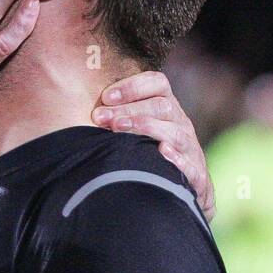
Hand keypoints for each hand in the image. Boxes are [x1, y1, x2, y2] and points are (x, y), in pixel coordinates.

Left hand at [92, 71, 215, 220]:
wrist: (184, 189)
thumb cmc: (148, 153)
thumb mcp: (135, 130)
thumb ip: (113, 117)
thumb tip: (76, 109)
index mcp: (165, 107)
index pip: (157, 83)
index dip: (132, 86)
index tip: (106, 96)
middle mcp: (180, 123)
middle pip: (161, 105)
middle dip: (129, 109)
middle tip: (100, 117)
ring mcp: (189, 147)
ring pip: (174, 131)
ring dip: (145, 127)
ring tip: (118, 129)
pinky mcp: (196, 174)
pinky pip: (191, 164)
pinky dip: (177, 159)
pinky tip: (161, 153)